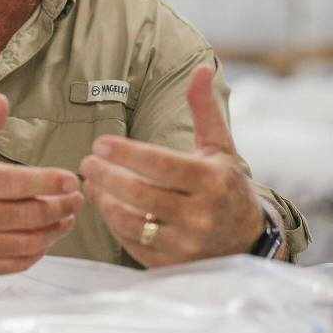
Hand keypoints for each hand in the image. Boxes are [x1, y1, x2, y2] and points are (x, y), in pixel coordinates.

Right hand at [0, 93, 84, 274]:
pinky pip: (12, 264)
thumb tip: (2, 99)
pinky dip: (35, 253)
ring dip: (53, 231)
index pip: (16, 183)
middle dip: (60, 207)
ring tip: (67, 218)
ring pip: (24, 243)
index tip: (72, 179)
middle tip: (77, 199)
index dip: (49, 182)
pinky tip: (45, 239)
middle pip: (27, 215)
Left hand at [79, 64, 265, 266]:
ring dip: (104, 201)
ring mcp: (185, 244)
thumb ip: (204, 109)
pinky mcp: (171, 264)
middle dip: (107, 176)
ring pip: (132, 222)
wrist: (246, 239)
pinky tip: (104, 205)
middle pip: (140, 194)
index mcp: (212, 181)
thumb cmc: (226, 185)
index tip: (100, 143)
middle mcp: (200, 214)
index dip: (126, 154)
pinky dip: (113, 223)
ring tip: (90, 182)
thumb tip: (202, 68)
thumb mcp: (220, 147)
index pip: (161, 165)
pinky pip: (132, 243)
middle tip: (86, 162)